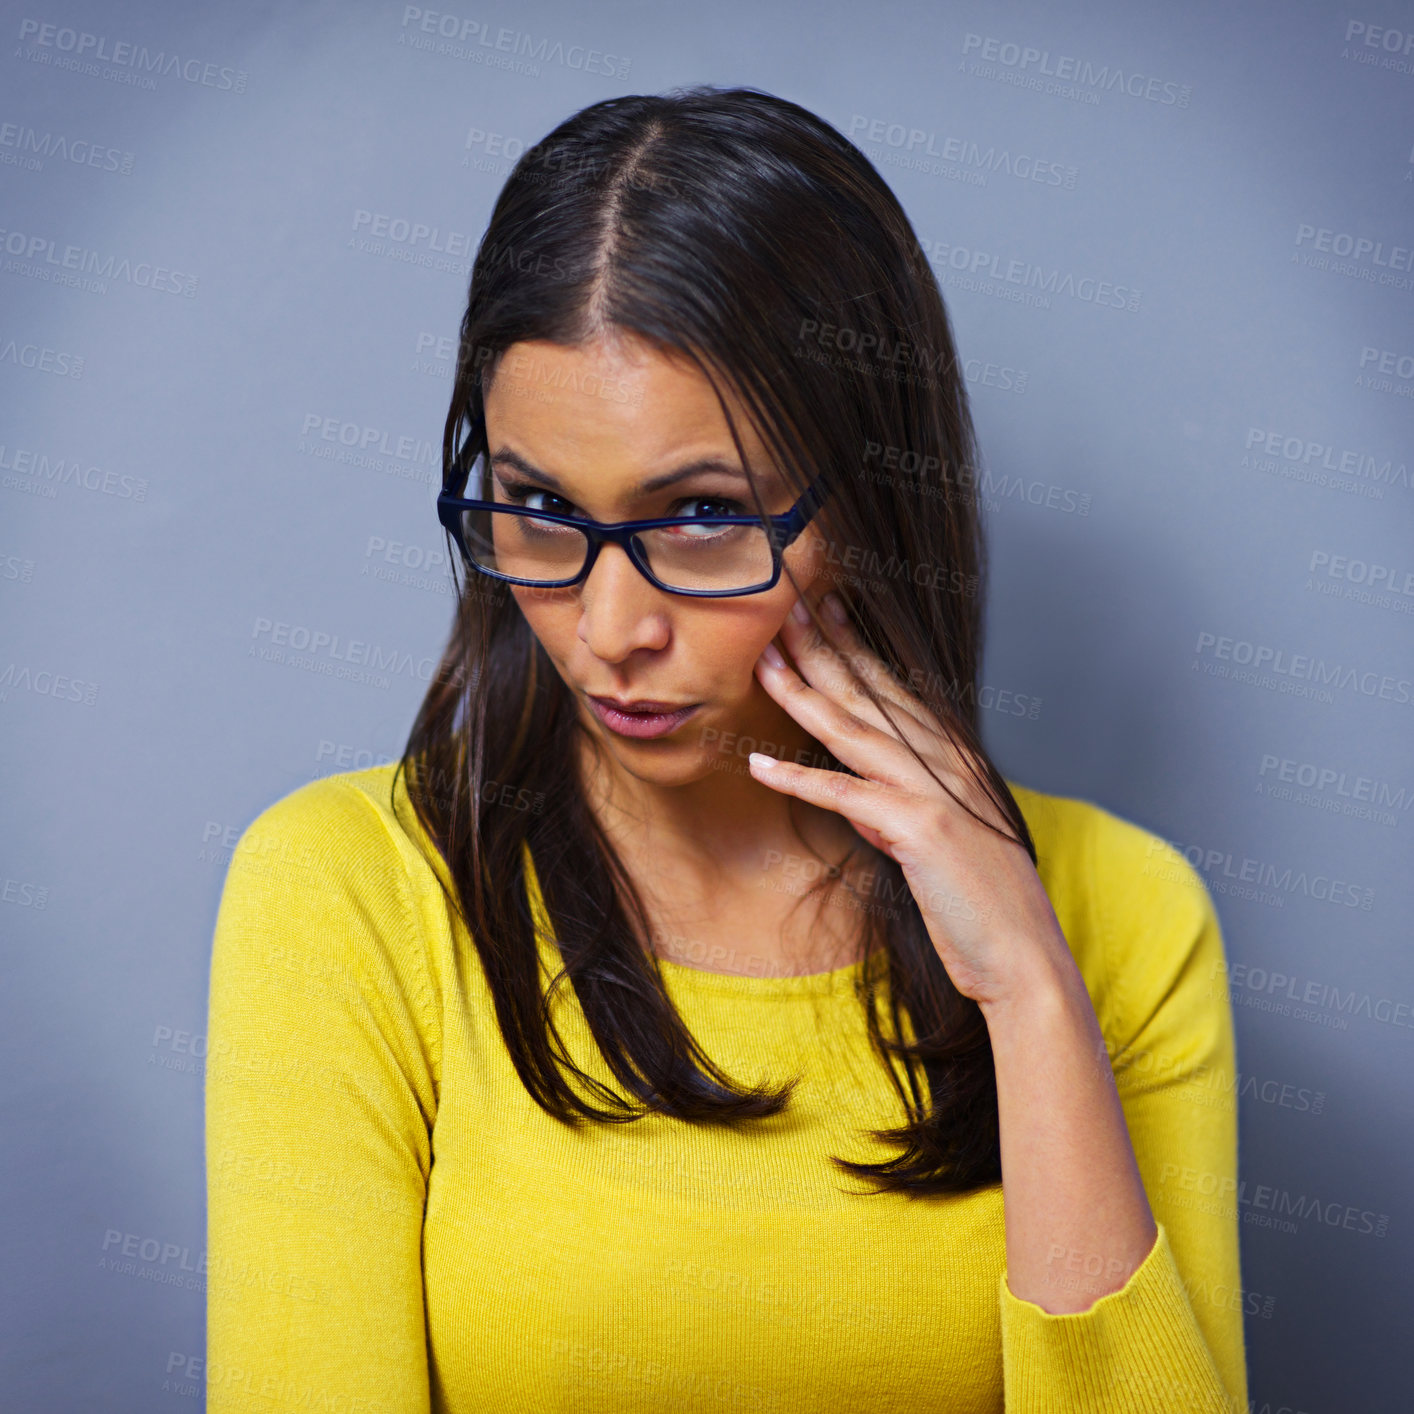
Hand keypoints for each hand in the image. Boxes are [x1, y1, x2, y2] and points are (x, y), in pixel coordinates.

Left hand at [748, 590, 1077, 1009]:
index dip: (855, 649)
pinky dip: (797, 780)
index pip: (895, 691)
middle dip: (823, 649)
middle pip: (870, 695)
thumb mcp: (940, 844)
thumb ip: (900, 813)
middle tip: (785, 609)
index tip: (822, 612)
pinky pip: (845, 795)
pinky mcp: (921, 828)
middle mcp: (947, 762)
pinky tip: (757, 764)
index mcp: (955, 759)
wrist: (1023, 956)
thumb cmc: (982, 905)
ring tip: (762, 662)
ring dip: (802, 693)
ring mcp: (935, 791)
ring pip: (853, 731)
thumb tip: (861, 803)